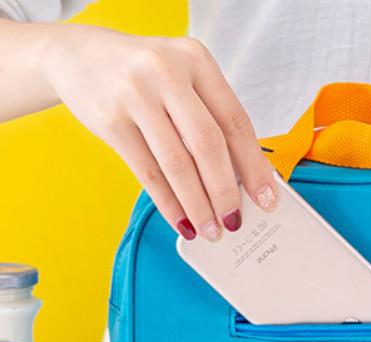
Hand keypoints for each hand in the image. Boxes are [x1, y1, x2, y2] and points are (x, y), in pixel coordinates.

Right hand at [43, 24, 276, 240]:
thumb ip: (211, 116)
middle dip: (226, 191)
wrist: (76, 55)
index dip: (254, 165)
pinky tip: (181, 220)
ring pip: (177, 163)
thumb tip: (243, 177)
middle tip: (235, 221)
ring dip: (198, 204)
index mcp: (197, 60)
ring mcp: (135, 95)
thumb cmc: (144, 75)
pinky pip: (148, 172)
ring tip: (210, 229)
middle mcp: (167, 73)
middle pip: (209, 144)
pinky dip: (168, 203)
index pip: (235, 120)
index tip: (266, 197)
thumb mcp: (183, 78)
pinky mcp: (110, 121)